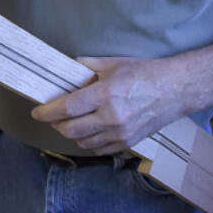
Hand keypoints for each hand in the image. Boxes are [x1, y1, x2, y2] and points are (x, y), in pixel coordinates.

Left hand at [30, 56, 180, 153]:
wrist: (175, 90)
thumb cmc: (144, 73)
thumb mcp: (112, 63)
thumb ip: (85, 66)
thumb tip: (64, 68)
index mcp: (106, 94)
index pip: (68, 107)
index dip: (47, 112)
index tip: (36, 112)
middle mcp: (112, 117)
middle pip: (71, 129)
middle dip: (56, 124)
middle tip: (51, 117)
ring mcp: (121, 133)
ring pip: (83, 141)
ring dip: (71, 133)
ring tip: (69, 122)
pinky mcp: (129, 143)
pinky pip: (99, 149)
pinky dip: (88, 142)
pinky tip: (87, 131)